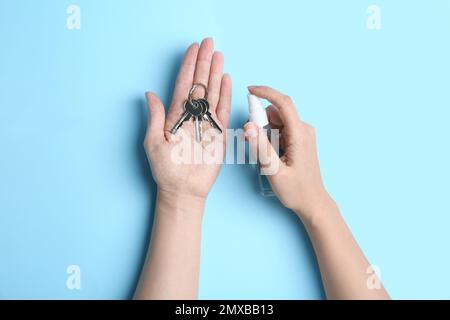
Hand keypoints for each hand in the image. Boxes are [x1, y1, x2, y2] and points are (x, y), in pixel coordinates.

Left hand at [144, 38, 231, 199]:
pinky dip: (225, 94)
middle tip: (209, 43)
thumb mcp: (153, 142)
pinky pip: (223, 110)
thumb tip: (149, 94)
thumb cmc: (165, 169)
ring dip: (215, 73)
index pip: (183, 84)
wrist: (183, 189)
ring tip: (219, 55)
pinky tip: (226, 79)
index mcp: (175, 116)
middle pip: (199, 83)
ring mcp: (207, 123)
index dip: (188, 66)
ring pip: (212, 93)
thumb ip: (155, 117)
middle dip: (204, 62)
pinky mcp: (219, 133)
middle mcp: (192, 115)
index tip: (192, 49)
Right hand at [244, 86, 332, 220]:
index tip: (249, 90)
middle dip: (260, 123)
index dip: (265, 92)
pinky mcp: (300, 139)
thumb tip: (248, 126)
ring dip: (265, 133)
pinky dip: (271, 139)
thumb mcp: (274, 171)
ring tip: (265, 156)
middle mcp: (303, 129)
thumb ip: (260, 147)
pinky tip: (272, 156)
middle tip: (253, 143)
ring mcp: (302, 134)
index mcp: (299, 134)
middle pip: (276, 113)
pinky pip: (280, 131)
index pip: (283, 103)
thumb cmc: (296, 190)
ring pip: (276, 122)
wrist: (312, 202)